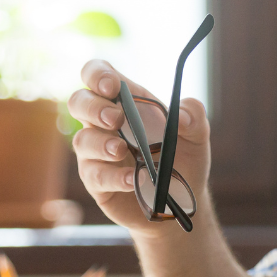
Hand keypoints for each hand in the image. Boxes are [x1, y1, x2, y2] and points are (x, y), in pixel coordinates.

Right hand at [68, 60, 210, 236]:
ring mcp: (97, 153)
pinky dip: (113, 176)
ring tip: (121, 150)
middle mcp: (105, 124)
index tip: (113, 86)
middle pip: (79, 102)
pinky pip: (94, 175)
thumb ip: (194, 117)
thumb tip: (182, 115)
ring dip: (101, 143)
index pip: (98, 74)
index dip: (98, 74)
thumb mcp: (197, 136)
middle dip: (93, 106)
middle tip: (116, 118)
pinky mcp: (97, 182)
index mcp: (127, 102)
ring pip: (82, 140)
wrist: (180, 202)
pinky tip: (132, 179)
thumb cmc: (183, 160)